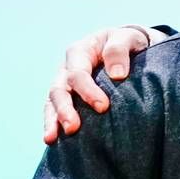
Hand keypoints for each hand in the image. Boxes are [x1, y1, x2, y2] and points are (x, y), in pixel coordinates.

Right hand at [42, 25, 157, 143]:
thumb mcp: (127, 38)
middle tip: (73, 128)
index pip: (78, 74)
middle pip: (59, 89)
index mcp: (80, 51)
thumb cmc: (128, 42)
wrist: (128, 47)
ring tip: (51, 138)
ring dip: (52, 120)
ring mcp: (65, 83)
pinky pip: (54, 111)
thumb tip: (117, 75)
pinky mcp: (68, 97)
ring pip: (52, 102)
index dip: (88, 91)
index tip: (103, 107)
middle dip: (64, 109)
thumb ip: (119, 50)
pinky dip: (52, 124)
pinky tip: (50, 140)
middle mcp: (67, 68)